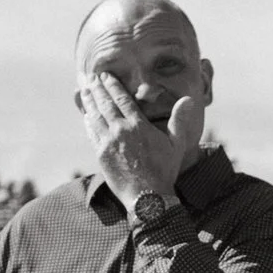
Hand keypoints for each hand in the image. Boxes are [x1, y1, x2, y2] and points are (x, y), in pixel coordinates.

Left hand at [78, 70, 204, 205]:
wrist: (147, 197)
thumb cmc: (164, 170)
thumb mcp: (176, 144)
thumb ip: (179, 120)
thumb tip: (188, 99)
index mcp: (138, 126)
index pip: (122, 99)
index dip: (113, 85)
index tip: (106, 76)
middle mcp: (120, 131)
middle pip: (106, 104)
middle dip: (97, 89)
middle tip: (91, 78)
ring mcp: (108, 143)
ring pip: (96, 116)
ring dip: (89, 102)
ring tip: (84, 90)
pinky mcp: (101, 155)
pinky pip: (92, 133)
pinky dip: (88, 122)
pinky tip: (86, 115)